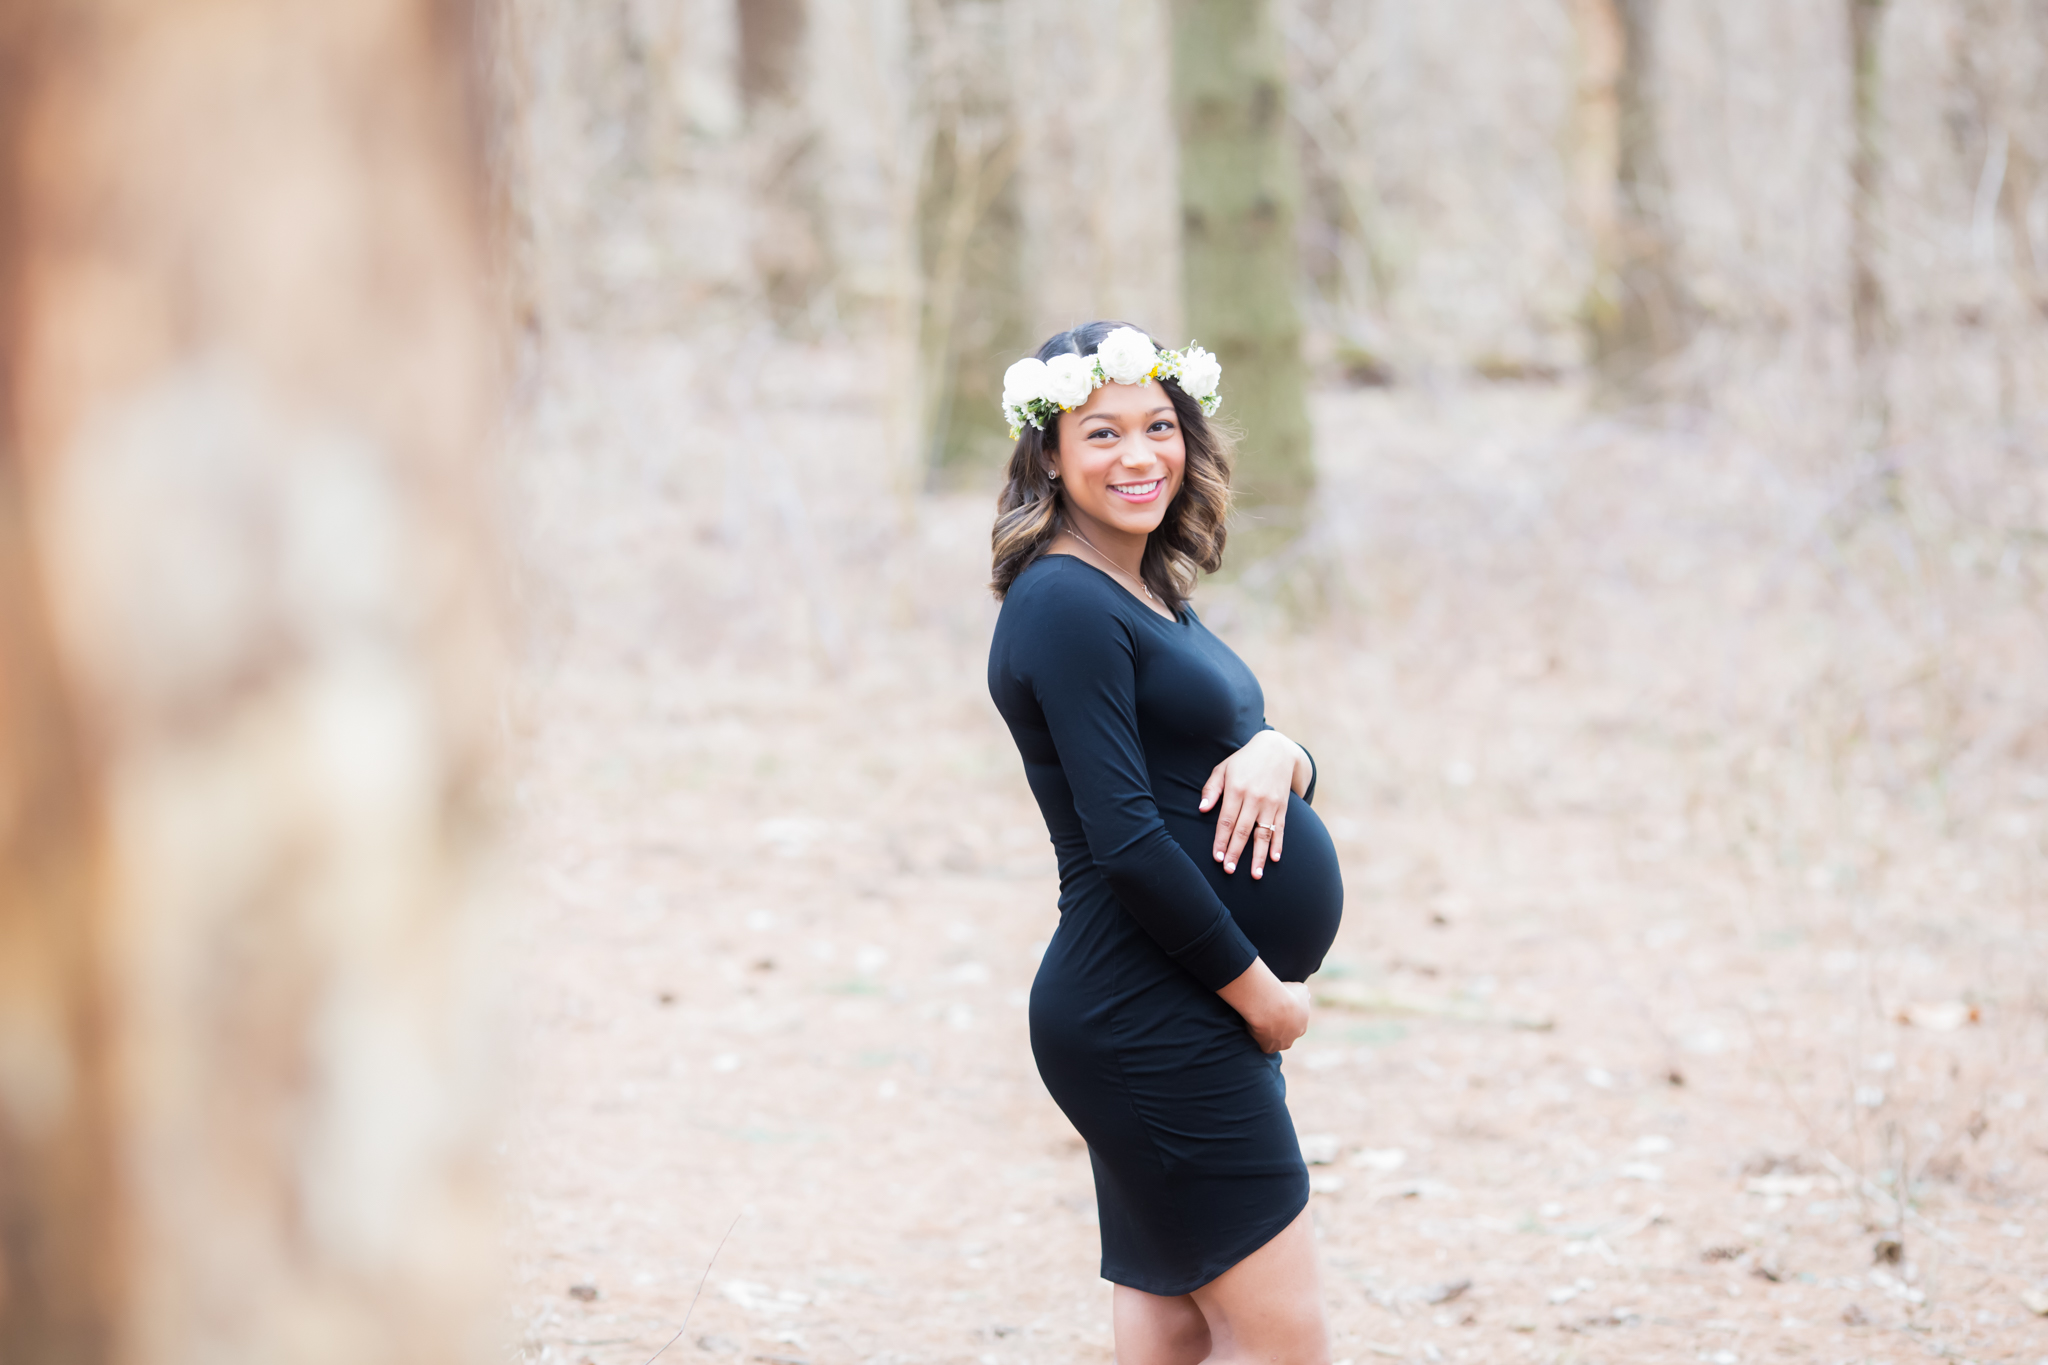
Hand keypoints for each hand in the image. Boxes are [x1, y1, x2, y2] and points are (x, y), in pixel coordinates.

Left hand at [1199, 730, 1311, 878]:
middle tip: (1229, 871)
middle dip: (1236, 852)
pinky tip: (1274, 859)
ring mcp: (1270, 803)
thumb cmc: (1244, 761)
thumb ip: (1211, 789)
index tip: (1217, 857)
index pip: (1226, 820)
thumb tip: (1201, 809)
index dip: (1221, 840)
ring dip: (1259, 856)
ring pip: (1263, 833)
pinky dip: (1278, 844)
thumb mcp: (1222, 768)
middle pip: (1243, 830)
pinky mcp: (1283, 806)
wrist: (1277, 749)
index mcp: (1236, 789)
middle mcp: (1254, 797)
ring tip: (1255, 875)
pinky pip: (1280, 828)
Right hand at [1216, 960, 1312, 1053]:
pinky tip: (1252, 1026)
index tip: (1275, 1008)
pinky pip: (1262, 1044)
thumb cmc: (1286, 995)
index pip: (1294, 1024)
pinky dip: (1257, 1037)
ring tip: (1257, 1020)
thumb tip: (1306, 996)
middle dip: (1277, 1027)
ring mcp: (1281, 1044)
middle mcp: (1293, 1037)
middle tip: (1266, 1014)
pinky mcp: (1268, 1048)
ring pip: (1274, 1041)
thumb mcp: (1300, 989)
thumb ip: (1303, 993)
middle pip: (1284, 1034)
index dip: (1285, 1017)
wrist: (1272, 1006)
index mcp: (1302, 1025)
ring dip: (1267, 1034)